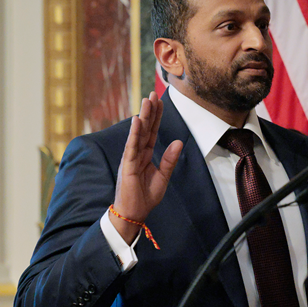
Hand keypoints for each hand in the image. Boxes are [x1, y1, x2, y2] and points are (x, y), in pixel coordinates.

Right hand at [110, 92, 182, 242]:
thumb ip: (169, 159)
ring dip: (143, 117)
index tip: (159, 101)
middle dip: (149, 112)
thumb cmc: (146, 196)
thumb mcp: (163, 176)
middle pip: (145, 128)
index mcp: (145, 154)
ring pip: (138, 133)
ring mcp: (131, 157)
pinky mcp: (128, 165)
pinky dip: (134, 133)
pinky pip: (132, 146)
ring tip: (146, 101)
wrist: (134, 212)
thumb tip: (179, 142)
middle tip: (153, 94)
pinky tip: (137, 120)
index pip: (152, 132)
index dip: (156, 117)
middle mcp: (137, 152)